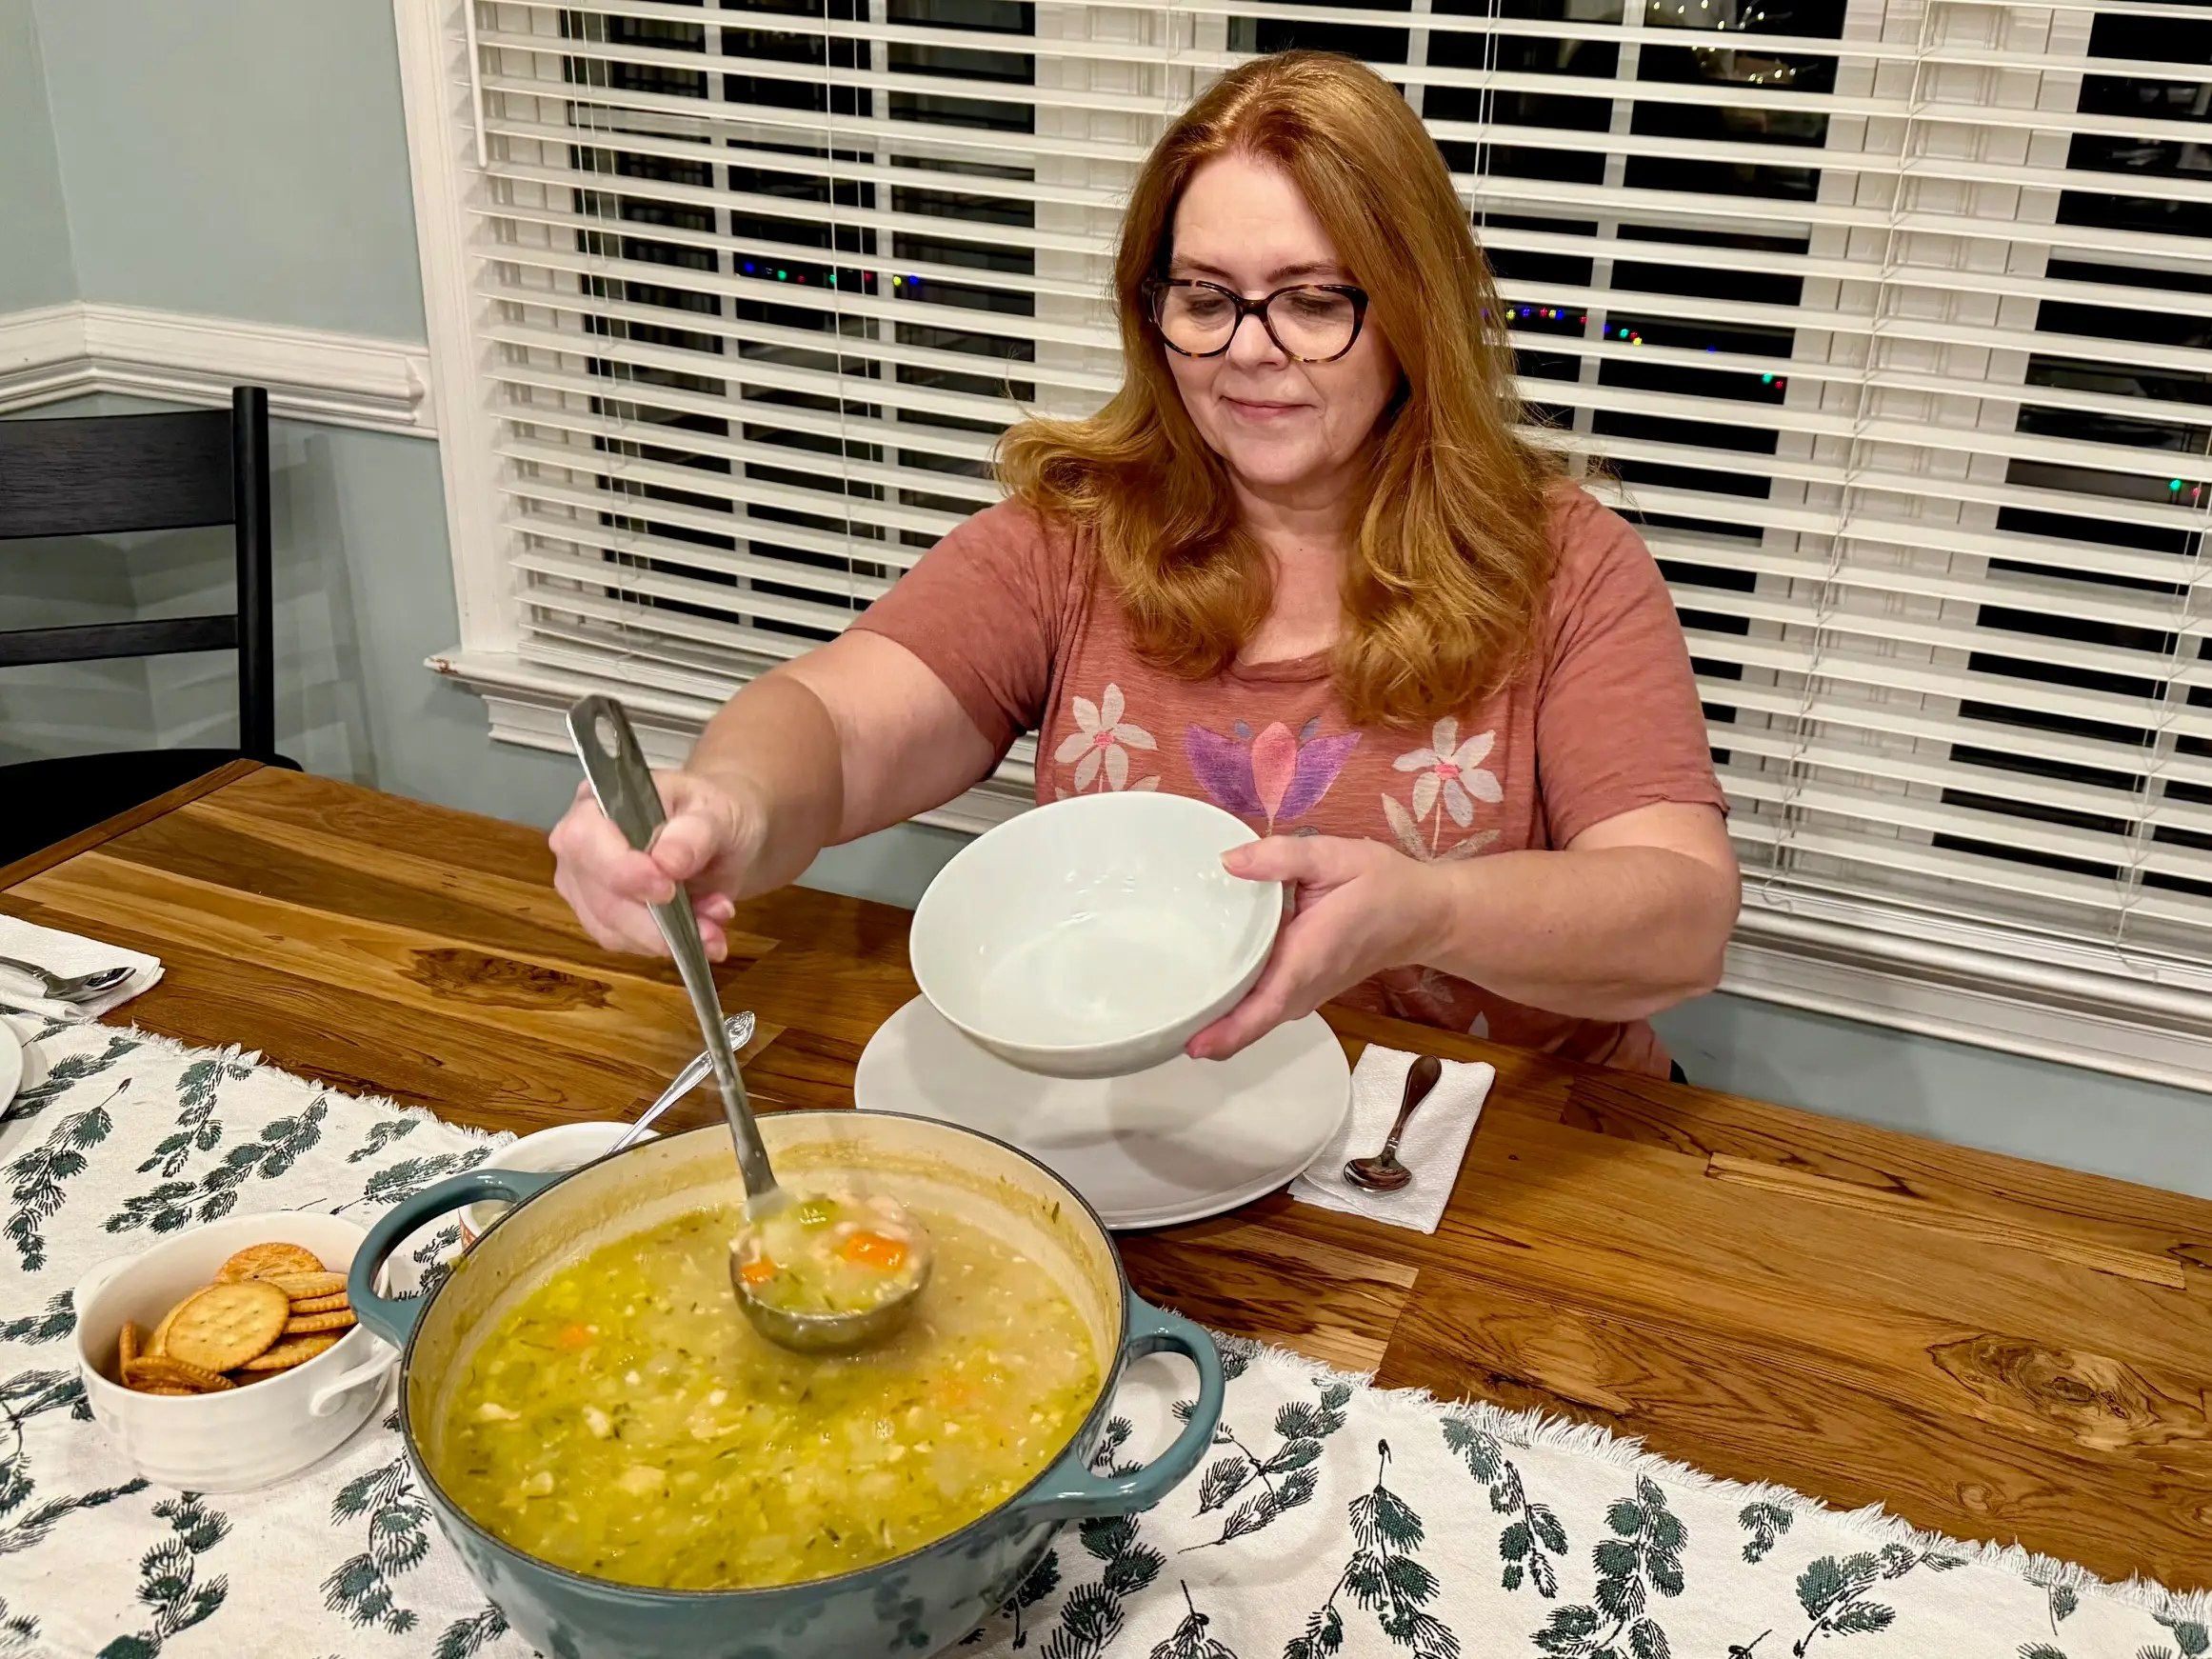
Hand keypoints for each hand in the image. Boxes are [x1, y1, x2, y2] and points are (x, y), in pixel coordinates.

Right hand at [549, 770, 761, 960]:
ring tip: (718, 920)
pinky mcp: (603, 919)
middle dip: (658, 918)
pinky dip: (670, 944)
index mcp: (597, 803)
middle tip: (715, 913)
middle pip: (599, 896)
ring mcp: (586, 887)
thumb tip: (668, 862)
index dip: (620, 870)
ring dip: (670, 936)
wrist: (726, 836)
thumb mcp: (718, 812)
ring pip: (613, 930)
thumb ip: (694, 833)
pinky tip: (706, 932)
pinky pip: (628, 944)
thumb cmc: (714, 812)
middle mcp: (579, 847)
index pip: (583, 839)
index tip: (667, 889)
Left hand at [1186, 835, 1440, 1060]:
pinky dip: (1236, 1009)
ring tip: (1170, 1009)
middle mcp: (1304, 987)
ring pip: (1256, 1018)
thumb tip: (1228, 862)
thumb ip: (1281, 857)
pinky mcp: (1306, 990)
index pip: (1263, 1007)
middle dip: (1208, 1029)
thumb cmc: (1382, 884)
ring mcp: (1306, 994)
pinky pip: (1265, 1007)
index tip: (1192, 1046)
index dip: (1228, 1031)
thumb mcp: (1335, 856)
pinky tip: (1206, 992)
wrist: (1423, 914)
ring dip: (1219, 1022)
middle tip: (1157, 1020)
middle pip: (1251, 1022)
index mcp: (1307, 958)